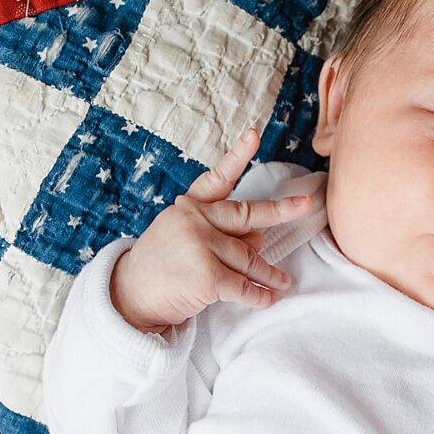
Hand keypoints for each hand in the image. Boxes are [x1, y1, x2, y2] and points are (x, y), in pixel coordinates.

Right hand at [108, 127, 324, 336]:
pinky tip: (268, 299)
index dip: (237, 156)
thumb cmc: (161, 265)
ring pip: (250, 258)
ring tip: (282, 281)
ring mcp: (200, 245)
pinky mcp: (207, 275)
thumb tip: (259, 239)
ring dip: (270, 274)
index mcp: (190, 206)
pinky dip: (259, 295)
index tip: (254, 134)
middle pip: (247, 214)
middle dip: (281, 210)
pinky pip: (244, 286)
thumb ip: (220, 232)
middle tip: (305, 204)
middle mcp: (195, 219)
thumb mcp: (185, 237)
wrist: (129, 295)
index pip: (218, 178)